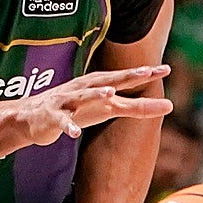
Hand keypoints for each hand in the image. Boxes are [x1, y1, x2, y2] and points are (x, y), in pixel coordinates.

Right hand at [18, 65, 172, 145]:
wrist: (33, 117)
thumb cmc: (76, 110)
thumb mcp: (107, 108)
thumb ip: (134, 107)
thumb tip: (168, 107)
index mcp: (98, 85)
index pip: (126, 78)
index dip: (145, 74)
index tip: (167, 69)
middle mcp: (84, 88)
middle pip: (108, 81)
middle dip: (127, 76)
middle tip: (146, 71)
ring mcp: (67, 101)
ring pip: (83, 96)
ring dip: (96, 94)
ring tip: (109, 94)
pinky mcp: (52, 116)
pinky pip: (61, 121)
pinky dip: (67, 126)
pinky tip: (74, 133)